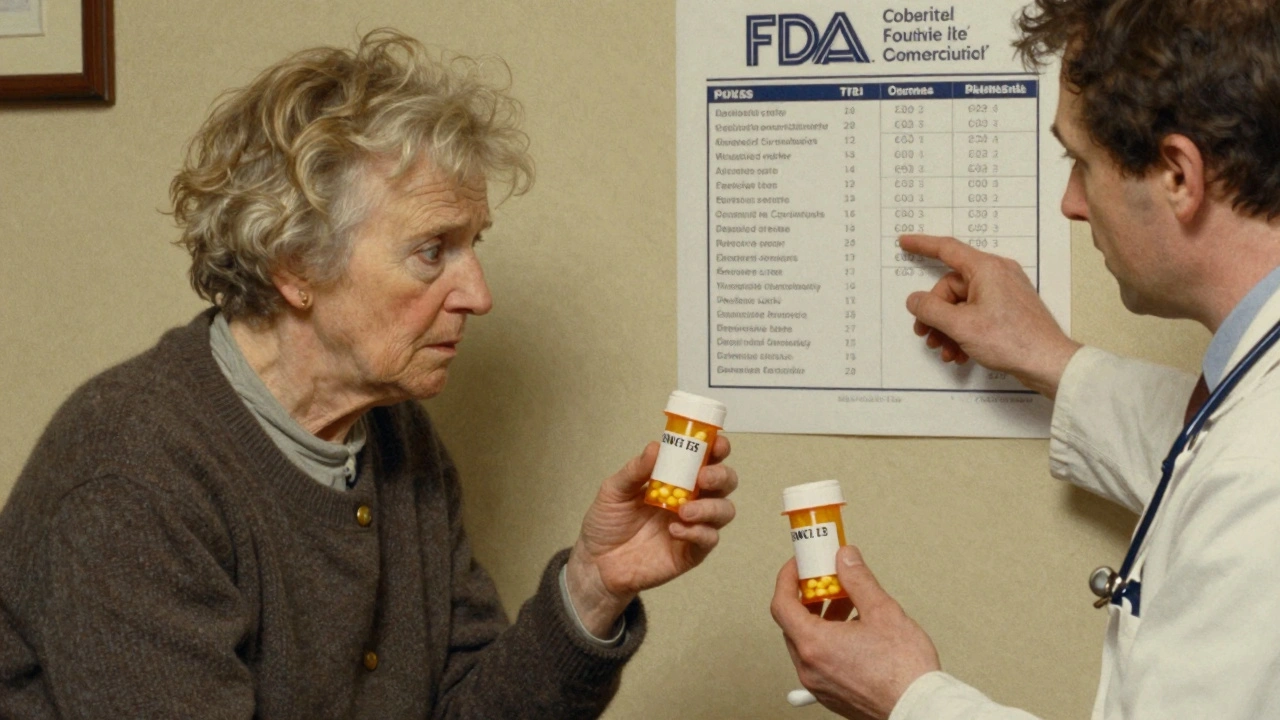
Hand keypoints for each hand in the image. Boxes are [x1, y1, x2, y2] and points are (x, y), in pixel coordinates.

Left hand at [566, 436, 737, 634]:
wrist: (597, 561)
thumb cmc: (608, 522)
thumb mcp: (615, 490)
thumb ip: (636, 470)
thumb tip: (656, 447)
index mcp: (676, 479)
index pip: (705, 459)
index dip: (717, 449)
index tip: (716, 444)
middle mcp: (691, 499)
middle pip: (725, 482)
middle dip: (721, 476)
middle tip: (703, 477)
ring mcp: (693, 526)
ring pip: (724, 511)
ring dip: (710, 507)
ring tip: (684, 510)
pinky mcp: (691, 552)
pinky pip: (708, 540)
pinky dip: (697, 532)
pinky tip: (675, 530)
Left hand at [771, 546, 939, 719]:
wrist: (919, 707)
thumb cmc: (904, 670)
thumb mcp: (882, 611)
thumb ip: (858, 580)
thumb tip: (845, 558)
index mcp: (814, 645)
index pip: (782, 604)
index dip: (788, 579)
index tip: (799, 566)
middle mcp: (809, 668)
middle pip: (792, 624)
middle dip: (808, 598)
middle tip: (828, 581)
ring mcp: (818, 685)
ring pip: (806, 644)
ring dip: (821, 620)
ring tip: (848, 605)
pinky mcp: (831, 695)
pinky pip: (818, 662)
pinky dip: (828, 641)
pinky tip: (855, 633)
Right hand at [899, 234, 1081, 398]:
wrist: (1048, 363)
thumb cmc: (1014, 340)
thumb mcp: (961, 326)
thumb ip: (931, 310)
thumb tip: (915, 300)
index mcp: (987, 269)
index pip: (947, 249)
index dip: (922, 245)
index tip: (905, 243)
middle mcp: (997, 275)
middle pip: (951, 287)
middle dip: (935, 313)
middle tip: (926, 333)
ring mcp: (1004, 292)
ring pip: (962, 304)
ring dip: (948, 328)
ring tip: (944, 349)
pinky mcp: (1008, 309)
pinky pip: (976, 314)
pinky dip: (963, 332)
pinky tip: (959, 352)